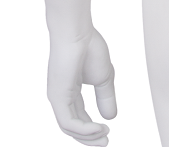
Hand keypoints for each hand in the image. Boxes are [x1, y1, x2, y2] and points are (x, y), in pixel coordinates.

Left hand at [47, 27, 116, 144]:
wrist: (78, 33)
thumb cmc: (90, 48)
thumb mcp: (104, 77)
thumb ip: (106, 97)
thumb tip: (111, 117)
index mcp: (71, 91)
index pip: (79, 117)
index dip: (92, 128)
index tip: (108, 133)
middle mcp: (61, 97)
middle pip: (73, 126)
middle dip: (89, 138)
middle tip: (105, 144)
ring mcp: (57, 98)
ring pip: (69, 127)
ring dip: (87, 136)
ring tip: (104, 138)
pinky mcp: (57, 97)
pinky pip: (68, 121)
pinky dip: (83, 129)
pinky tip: (98, 129)